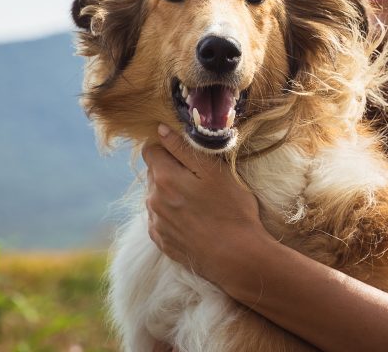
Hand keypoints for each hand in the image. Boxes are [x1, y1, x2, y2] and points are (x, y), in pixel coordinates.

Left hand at [141, 123, 266, 285]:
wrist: (237, 258)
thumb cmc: (232, 210)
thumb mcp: (214, 171)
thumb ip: (184, 148)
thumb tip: (160, 130)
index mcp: (164, 178)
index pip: (150, 149)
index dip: (168, 147)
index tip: (187, 154)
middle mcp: (153, 199)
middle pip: (154, 172)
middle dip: (171, 170)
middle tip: (199, 179)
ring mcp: (155, 222)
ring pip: (156, 195)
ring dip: (171, 192)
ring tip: (198, 202)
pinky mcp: (161, 241)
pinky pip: (160, 217)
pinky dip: (172, 213)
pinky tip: (194, 219)